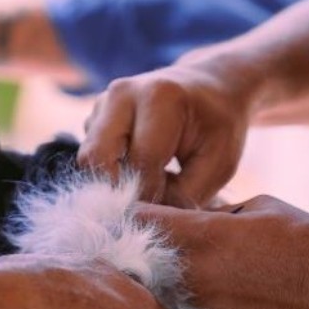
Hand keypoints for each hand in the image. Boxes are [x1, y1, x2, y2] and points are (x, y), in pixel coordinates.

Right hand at [78, 58, 254, 204]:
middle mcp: (122, 94)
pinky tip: (139, 174)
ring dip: (112, 182)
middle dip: (116, 192)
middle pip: (96, 157)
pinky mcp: (95, 115)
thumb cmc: (218, 125)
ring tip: (147, 190)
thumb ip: (184, 195)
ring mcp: (103, 102)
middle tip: (143, 212)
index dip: (150, 197)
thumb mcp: (218, 162)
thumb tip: (150, 223)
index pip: (140, 161)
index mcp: (159, 98)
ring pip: (89, 158)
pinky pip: (92, 153)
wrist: (210, 85)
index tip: (164, 218)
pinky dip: (110, 172)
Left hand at [133, 196, 308, 308]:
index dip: (130, 203)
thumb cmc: (307, 247)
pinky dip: (177, 293)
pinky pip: (175, 306)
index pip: (133, 216)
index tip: (137, 198)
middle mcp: (184, 279)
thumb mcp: (256, 207)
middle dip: (136, 237)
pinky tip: (204, 282)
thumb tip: (186, 212)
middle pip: (133, 253)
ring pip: (150, 284)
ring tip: (180, 253)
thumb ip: (211, 210)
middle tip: (149, 224)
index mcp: (195, 239)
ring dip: (153, 268)